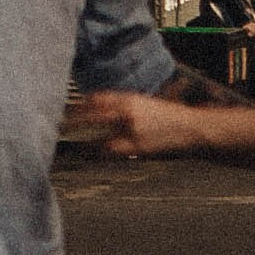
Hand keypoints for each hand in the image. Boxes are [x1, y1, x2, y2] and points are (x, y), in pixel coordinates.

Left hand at [68, 88, 219, 158]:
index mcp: (130, 99)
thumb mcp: (146, 105)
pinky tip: (92, 155)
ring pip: (100, 138)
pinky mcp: (138, 148)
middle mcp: (128, 113)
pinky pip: (114, 152)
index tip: (68, 110)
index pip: (97, 99)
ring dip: (86, 142)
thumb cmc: (170, 117)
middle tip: (60, 128)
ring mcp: (132, 131)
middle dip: (75, 123)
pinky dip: (102, 153)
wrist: (193, 128)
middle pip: (93, 117)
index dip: (80, 105)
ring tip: (72, 145)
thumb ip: (125, 108)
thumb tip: (102, 112)